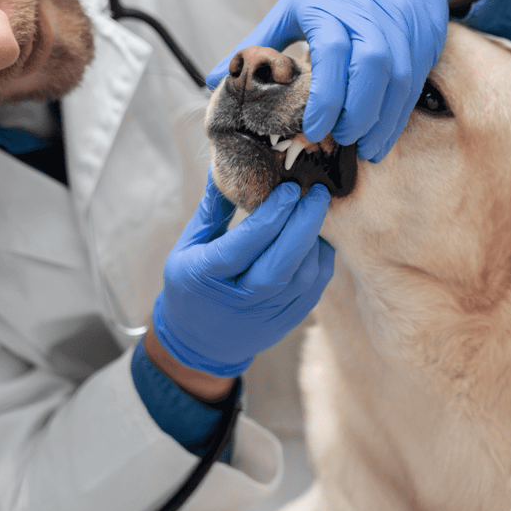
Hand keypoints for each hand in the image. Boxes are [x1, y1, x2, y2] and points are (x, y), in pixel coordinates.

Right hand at [153, 176, 333, 376]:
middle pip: (281, 261)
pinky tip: (320, 238)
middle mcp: (240, 297)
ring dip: (315, 240)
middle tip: (319, 193)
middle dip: (305, 223)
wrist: (198, 344)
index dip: (272, 214)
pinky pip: (314, 289)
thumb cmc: (190, 286)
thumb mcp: (188, 245)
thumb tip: (226, 165)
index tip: (290, 187)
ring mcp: (266, 314)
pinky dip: (321, 261)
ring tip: (318, 211)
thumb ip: (212, 209)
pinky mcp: (287, 321)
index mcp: (207, 275)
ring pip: (302, 276)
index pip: (247, 242)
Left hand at [206, 0, 456, 162]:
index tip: (312, 128)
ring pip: (397, 83)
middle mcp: (371, 21)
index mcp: (332, 10)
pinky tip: (380, 138)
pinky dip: (397, 118)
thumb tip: (214, 79)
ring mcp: (402, 33)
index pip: (333, 54)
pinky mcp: (423, 44)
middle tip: (336, 140)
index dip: (325, 97)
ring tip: (361, 149)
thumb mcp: (294, 4)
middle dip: (355, 113)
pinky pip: (413, 88)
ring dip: (380, 123)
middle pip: (371, 71)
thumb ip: (258, 42)